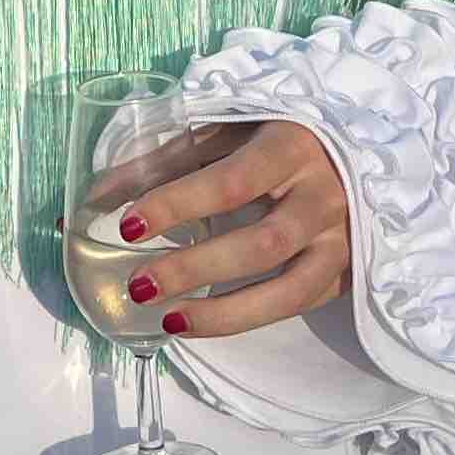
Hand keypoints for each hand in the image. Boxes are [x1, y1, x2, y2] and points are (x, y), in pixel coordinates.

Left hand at [112, 121, 352, 338]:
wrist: (357, 151)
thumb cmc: (276, 136)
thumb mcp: (226, 133)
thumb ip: (166, 163)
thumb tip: (98, 198)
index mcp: (291, 145)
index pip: (232, 182)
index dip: (179, 205)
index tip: (127, 225)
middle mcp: (324, 195)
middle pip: (261, 244)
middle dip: (196, 268)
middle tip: (140, 285)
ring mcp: (341, 239)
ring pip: (288, 290)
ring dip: (224, 313)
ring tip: (168, 320)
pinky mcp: (344, 271)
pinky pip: (297, 305)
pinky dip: (246, 319)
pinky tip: (200, 321)